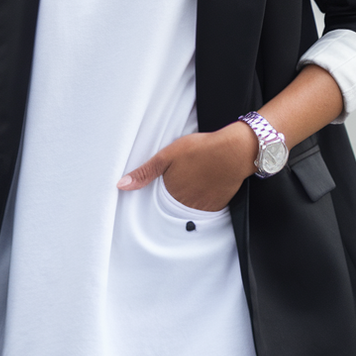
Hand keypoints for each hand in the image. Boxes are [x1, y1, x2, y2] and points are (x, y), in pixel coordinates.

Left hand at [117, 122, 257, 212]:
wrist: (233, 151)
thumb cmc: (201, 149)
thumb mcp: (167, 155)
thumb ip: (145, 172)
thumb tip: (122, 185)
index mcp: (170, 191)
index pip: (161, 192)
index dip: (168, 179)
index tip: (177, 172)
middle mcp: (185, 203)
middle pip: (176, 199)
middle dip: (180, 186)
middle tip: (191, 170)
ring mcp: (202, 206)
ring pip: (191, 203)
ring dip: (193, 192)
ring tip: (200, 173)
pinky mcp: (217, 205)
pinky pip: (207, 205)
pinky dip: (207, 196)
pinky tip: (209, 181)